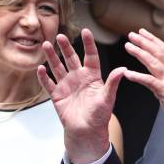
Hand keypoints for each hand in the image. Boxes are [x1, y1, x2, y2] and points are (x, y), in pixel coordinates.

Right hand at [37, 29, 124, 163]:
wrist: (87, 132)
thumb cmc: (100, 116)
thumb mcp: (108, 98)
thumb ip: (112, 83)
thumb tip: (123, 69)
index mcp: (92, 76)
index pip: (91, 56)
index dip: (88, 44)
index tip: (86, 31)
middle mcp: (79, 78)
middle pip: (71, 58)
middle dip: (65, 47)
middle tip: (60, 36)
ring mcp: (67, 85)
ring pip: (57, 67)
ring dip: (52, 57)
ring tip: (46, 45)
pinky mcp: (57, 95)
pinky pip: (49, 84)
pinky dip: (44, 77)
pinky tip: (40, 68)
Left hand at [123, 29, 163, 137]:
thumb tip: (155, 76)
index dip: (153, 39)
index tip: (143, 32)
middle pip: (158, 51)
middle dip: (144, 41)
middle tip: (131, 34)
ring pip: (152, 62)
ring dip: (139, 52)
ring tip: (128, 46)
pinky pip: (148, 81)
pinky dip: (137, 76)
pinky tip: (127, 73)